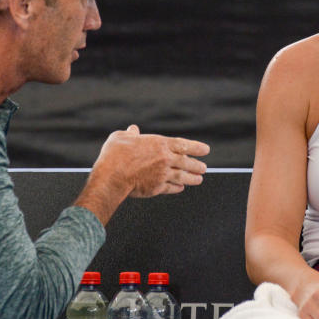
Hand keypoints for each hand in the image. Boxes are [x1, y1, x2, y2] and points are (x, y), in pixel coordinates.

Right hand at [76, 125, 209, 222]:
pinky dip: (177, 188)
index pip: (183, 144)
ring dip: (192, 178)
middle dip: (197, 165)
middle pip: (187, 162)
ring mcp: (162, 174)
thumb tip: (133, 130)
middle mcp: (165, 159)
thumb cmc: (114, 155)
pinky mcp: (157, 188)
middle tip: (203, 168)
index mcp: (159, 144)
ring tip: (199, 179)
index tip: (205, 150)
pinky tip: (181, 188)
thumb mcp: (121, 137)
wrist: (112, 176)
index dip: (196, 147)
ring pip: (183, 177)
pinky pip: (171, 188)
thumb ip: (130, 134)